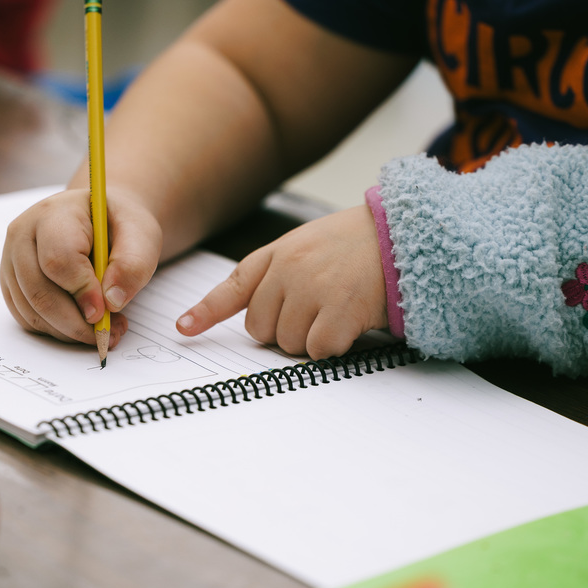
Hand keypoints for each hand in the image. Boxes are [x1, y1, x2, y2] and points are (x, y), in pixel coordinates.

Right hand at [0, 188, 161, 348]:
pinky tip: (85, 324)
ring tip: (106, 328)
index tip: (106, 311)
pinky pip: (29, 319)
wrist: (102, 221)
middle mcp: (23, 235)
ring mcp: (12, 261)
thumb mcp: (141, 235)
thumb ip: (132, 265)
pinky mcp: (13, 284)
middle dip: (76, 322)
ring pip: (32, 311)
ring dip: (70, 331)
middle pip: (39, 291)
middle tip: (109, 333)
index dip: (82, 291)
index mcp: (54, 214)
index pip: (58, 259)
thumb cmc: (119, 225)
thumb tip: (111, 302)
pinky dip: (58, 331)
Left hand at [177, 205, 387, 358]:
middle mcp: (289, 269)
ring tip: (336, 310)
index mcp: (278, 254)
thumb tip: (255, 321)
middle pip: (259, 329)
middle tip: (315, 311)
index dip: (206, 312)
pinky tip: (350, 322)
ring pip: (287, 343)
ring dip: (310, 339)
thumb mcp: (307, 247)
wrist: (403, 237)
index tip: (183, 328)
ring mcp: (313, 289)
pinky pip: (317, 351)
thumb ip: (277, 275)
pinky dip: (334, 346)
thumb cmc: (355, 248)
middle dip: (282, 330)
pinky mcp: (339, 310)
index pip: (233, 286)